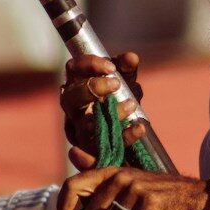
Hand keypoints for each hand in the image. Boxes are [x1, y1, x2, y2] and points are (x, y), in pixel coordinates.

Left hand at [58, 166, 209, 209]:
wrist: (191, 198)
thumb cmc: (153, 193)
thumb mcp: (125, 180)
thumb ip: (97, 171)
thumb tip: (72, 152)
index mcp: (110, 171)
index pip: (72, 184)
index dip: (63, 206)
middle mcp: (120, 176)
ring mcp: (135, 188)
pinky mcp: (149, 202)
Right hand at [61, 52, 144, 166]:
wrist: (127, 129)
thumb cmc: (119, 98)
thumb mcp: (125, 81)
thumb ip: (127, 69)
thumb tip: (131, 58)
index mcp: (77, 84)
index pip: (73, 69)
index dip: (89, 65)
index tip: (111, 67)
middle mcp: (73, 108)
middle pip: (70, 98)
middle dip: (92, 88)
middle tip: (116, 84)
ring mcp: (80, 131)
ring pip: (85, 126)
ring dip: (110, 114)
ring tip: (131, 105)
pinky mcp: (92, 151)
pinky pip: (103, 148)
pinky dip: (124, 137)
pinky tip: (139, 128)